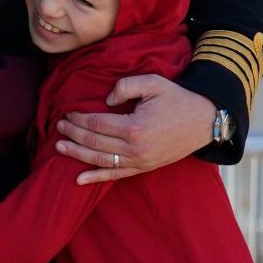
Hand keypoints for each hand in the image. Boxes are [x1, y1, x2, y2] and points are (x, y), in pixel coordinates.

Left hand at [55, 74, 214, 184]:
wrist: (203, 121)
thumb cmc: (176, 99)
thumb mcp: (153, 83)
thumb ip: (125, 86)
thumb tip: (105, 100)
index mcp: (135, 127)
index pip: (97, 124)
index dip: (79, 118)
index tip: (67, 112)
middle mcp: (135, 149)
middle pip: (95, 143)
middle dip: (74, 135)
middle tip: (59, 126)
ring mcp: (139, 162)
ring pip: (100, 161)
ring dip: (78, 155)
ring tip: (60, 147)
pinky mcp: (144, 168)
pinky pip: (115, 176)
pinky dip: (95, 178)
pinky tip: (78, 180)